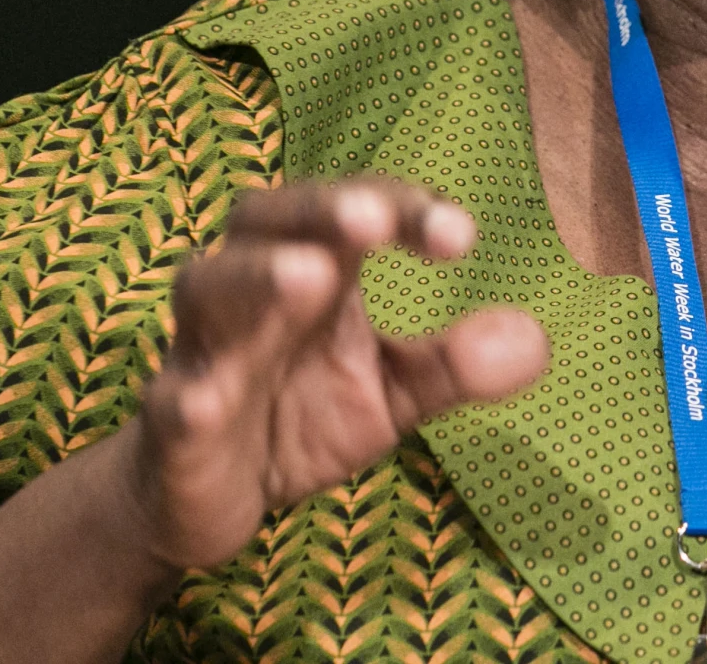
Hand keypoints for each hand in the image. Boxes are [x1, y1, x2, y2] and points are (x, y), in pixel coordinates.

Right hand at [113, 177, 547, 574]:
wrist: (206, 497)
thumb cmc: (300, 415)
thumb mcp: (392, 393)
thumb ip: (456, 364)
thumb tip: (534, 338)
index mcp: (313, 265)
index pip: (357, 212)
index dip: (404, 211)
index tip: (460, 237)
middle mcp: (251, 289)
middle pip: (269, 219)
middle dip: (321, 211)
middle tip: (373, 217)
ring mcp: (204, 350)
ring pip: (209, 289)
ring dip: (257, 277)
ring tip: (311, 276)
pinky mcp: (173, 420)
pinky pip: (172, 400)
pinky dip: (187, 396)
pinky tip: (205, 399)